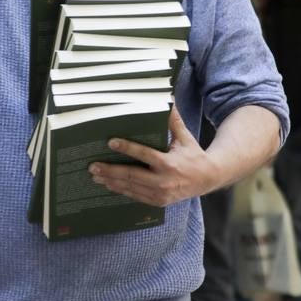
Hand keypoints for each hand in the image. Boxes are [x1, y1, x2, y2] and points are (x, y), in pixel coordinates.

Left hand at [88, 106, 220, 207]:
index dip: (126, 148)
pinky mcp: (158, 202)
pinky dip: (121, 191)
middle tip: (93, 166)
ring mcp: (160, 194)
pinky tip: (109, 185)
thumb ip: (173, 120)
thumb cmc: (193, 154)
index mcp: (169, 163)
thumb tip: (168, 98)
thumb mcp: (184, 137)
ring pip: (131, 188)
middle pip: (131, 175)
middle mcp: (163, 181)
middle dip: (110, 170)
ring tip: (95, 176)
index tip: (110, 142)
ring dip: (111, 182)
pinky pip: (135, 196)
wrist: (208, 178)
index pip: (144, 154)